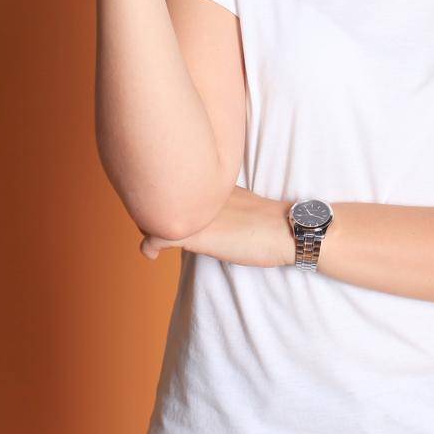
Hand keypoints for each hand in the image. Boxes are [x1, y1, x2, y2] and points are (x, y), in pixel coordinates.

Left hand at [139, 186, 295, 268]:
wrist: (285, 229)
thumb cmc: (269, 221)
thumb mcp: (240, 202)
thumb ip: (219, 204)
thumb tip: (210, 218)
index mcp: (209, 183)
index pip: (174, 180)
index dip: (161, 194)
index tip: (156, 205)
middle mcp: (198, 193)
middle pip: (159, 193)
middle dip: (150, 208)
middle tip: (148, 224)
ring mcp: (195, 213)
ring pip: (154, 213)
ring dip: (148, 226)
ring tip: (150, 241)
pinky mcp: (196, 234)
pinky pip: (158, 236)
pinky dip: (149, 245)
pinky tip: (150, 254)